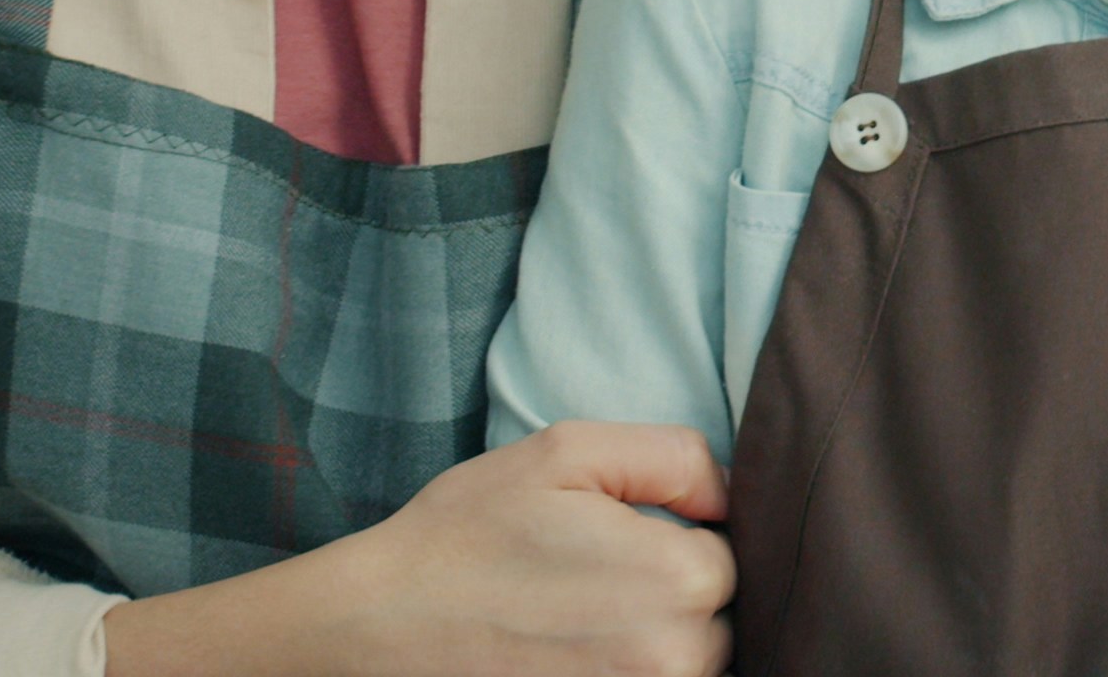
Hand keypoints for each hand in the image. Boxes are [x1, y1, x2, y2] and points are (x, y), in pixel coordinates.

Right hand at [101, 422, 735, 676]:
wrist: (375, 627)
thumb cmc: (465, 535)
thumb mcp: (566, 454)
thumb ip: (673, 457)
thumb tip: (732, 496)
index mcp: (676, 578)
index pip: (730, 560)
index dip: (677, 543)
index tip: (619, 544)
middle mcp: (673, 659)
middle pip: (715, 625)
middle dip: (668, 602)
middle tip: (589, 585)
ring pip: (685, 668)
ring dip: (647, 646)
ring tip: (573, 625)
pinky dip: (620, 672)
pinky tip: (564, 656)